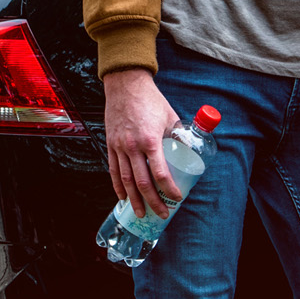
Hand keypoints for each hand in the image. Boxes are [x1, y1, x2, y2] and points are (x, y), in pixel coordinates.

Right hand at [103, 69, 181, 217]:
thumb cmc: (150, 99)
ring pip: (125, 180)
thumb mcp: (171, 117)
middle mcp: (132, 146)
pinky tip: (122, 198)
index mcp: (150, 140)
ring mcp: (119, 147)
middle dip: (153, 201)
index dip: (169, 189)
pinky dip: (117, 186)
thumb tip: (189, 151)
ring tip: (141, 213)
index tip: (177, 197)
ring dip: (134, 199)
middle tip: (162, 213)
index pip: (160, 173)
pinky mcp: (110, 144)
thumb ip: (179, 135)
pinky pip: (113, 170)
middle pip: (142, 182)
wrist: (126, 85)